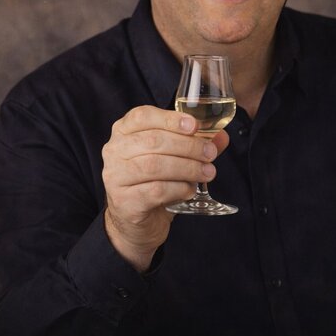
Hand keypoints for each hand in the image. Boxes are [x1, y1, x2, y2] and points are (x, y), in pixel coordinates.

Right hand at [102, 105, 228, 270]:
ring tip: (207, 173)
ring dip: (187, 168)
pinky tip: (190, 190)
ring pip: (155, 165)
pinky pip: (156, 190)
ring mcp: (115, 176)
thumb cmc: (151, 181)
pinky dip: (179, 189)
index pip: (142, 116)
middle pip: (153, 141)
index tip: (194, 126)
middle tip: (209, 154)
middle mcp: (114, 151)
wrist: (134, 219)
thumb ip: (193, 144)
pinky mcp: (124, 201)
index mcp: (123, 132)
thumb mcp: (170, 157)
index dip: (170, 119)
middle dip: (188, 146)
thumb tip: (220, 136)